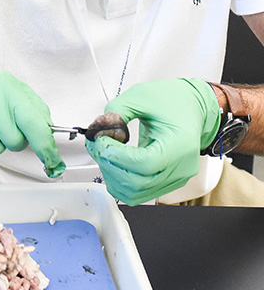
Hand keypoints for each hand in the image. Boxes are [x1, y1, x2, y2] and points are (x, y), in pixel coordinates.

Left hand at [85, 78, 220, 205]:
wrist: (192, 107)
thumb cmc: (173, 101)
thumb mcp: (141, 96)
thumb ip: (117, 110)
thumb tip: (99, 129)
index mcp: (180, 145)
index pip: (145, 163)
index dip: (117, 155)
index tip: (102, 140)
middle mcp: (181, 168)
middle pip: (138, 184)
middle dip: (109, 166)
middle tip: (97, 146)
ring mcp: (175, 178)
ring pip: (136, 194)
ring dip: (112, 176)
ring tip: (103, 153)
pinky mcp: (166, 182)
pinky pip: (139, 192)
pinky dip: (120, 180)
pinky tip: (113, 162)